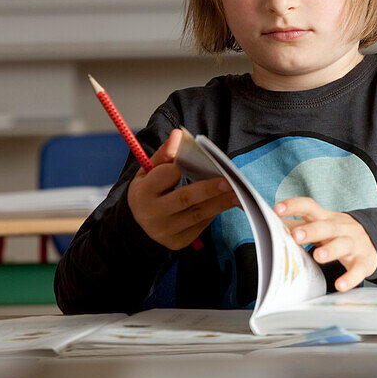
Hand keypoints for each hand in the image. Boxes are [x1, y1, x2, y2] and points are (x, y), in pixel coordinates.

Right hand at [127, 128, 239, 249]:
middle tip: (228, 182)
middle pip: (185, 198)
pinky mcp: (177, 242)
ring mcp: (164, 231)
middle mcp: (151, 214)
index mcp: (142, 192)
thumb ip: (165, 154)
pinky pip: (200, 226)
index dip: (176, 169)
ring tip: (237, 194)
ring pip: (198, 214)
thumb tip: (178, 135)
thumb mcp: (150, 171)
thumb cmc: (150, 189)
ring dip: (220, 203)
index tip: (183, 165)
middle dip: (209, 189)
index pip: (166, 175)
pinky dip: (212, 213)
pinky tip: (222, 204)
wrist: (140, 222)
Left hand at [274, 197, 376, 291]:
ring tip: (318, 256)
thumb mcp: (321, 223)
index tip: (277, 209)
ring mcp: (353, 244)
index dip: (294, 206)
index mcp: (326, 218)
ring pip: (343, 244)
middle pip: (326, 226)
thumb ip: (298, 224)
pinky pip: (357, 270)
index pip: (310, 207)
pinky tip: (340, 285)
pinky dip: (349, 278)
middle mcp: (340, 229)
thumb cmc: (338, 232)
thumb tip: (270, 223)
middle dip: (311, 230)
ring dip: (331, 250)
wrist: (374, 239)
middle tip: (295, 235)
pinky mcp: (363, 261)